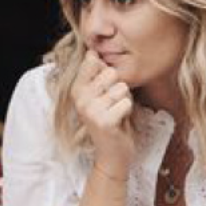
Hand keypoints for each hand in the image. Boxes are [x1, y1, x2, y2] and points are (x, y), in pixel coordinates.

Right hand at [72, 50, 134, 176]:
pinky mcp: (104, 121)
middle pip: (110, 72)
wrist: (112, 153)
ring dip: (124, 100)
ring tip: (116, 112)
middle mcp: (79, 98)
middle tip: (113, 104)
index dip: (107, 71)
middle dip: (119, 86)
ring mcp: (90, 110)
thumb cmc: (111, 119)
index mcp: (76, 88)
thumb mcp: (101, 94)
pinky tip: (120, 121)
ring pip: (121, 88)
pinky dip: (128, 111)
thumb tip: (92, 52)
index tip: (104, 88)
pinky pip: (126, 103)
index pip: (92, 61)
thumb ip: (97, 74)